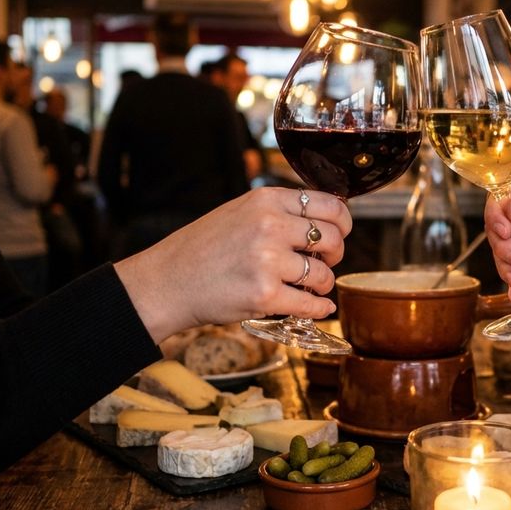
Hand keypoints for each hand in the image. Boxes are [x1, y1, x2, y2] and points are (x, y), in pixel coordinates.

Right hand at [115, 187, 351, 342]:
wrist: (167, 282)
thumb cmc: (203, 248)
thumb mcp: (240, 212)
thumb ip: (280, 211)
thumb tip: (328, 220)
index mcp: (266, 200)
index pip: (330, 204)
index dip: (343, 222)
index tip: (341, 233)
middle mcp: (270, 225)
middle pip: (332, 238)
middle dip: (336, 254)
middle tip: (325, 262)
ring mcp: (268, 261)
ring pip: (324, 274)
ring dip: (323, 284)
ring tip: (312, 286)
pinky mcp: (264, 295)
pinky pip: (310, 304)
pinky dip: (319, 309)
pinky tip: (317, 308)